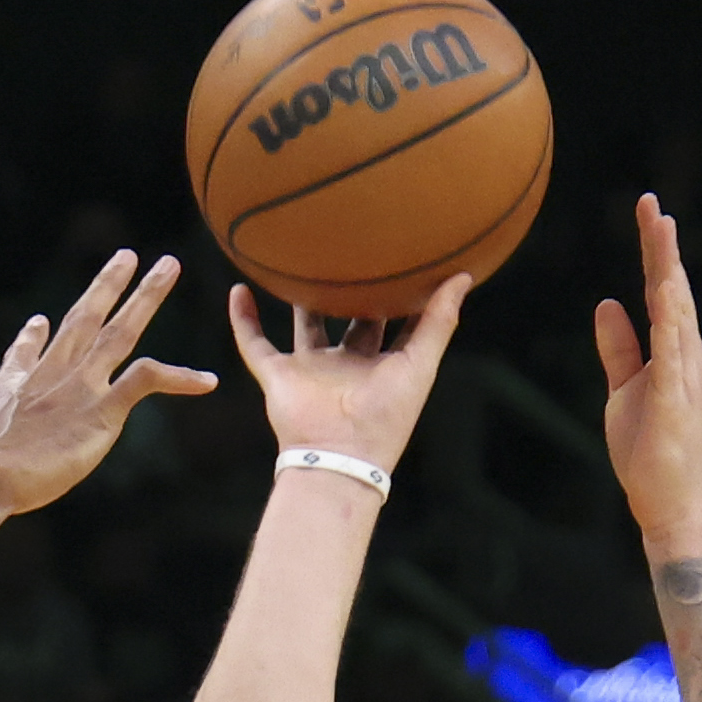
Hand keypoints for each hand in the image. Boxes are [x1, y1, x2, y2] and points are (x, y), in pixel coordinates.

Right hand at [0, 249, 220, 515]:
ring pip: (120, 330)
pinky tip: (208, 381)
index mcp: (16, 387)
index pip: (27, 354)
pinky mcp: (102, 410)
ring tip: (168, 267)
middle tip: (126, 256)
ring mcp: (80, 388)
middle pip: (84, 319)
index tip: (38, 322)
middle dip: (106, 286)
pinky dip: (180, 378)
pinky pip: (148, 380)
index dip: (33, 338)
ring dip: (146, 296)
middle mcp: (52, 376)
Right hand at [223, 264, 475, 477]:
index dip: (398, 292)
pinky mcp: (277, 376)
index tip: (405, 257)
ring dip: (301, 297)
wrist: (339, 454)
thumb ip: (439, 321)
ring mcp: (309, 369)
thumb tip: (463, 275)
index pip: (391, 319)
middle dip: (352, 288)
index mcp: (380, 362)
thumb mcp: (421, 363)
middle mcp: (344, 363)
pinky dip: (243, 319)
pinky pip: (254, 343)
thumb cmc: (387, 415)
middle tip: (355, 247)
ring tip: (302, 258)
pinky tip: (238, 289)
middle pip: (348, 317)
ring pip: (304, 324)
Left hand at [591, 192, 701, 545]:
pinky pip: (671, 354)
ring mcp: (684, 376)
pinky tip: (661, 293)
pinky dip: (667, 321)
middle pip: (673, 288)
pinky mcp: (674, 401)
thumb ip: (618, 346)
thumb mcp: (624, 387)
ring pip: (677, 312)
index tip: (647, 212)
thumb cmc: (649, 446)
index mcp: (673, 349)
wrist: (668, 500)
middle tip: (651, 204)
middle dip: (662, 246)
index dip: (654, 251)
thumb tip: (607, 303)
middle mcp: (686, 354)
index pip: (662, 290)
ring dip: (669, 271)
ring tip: (662, 231)